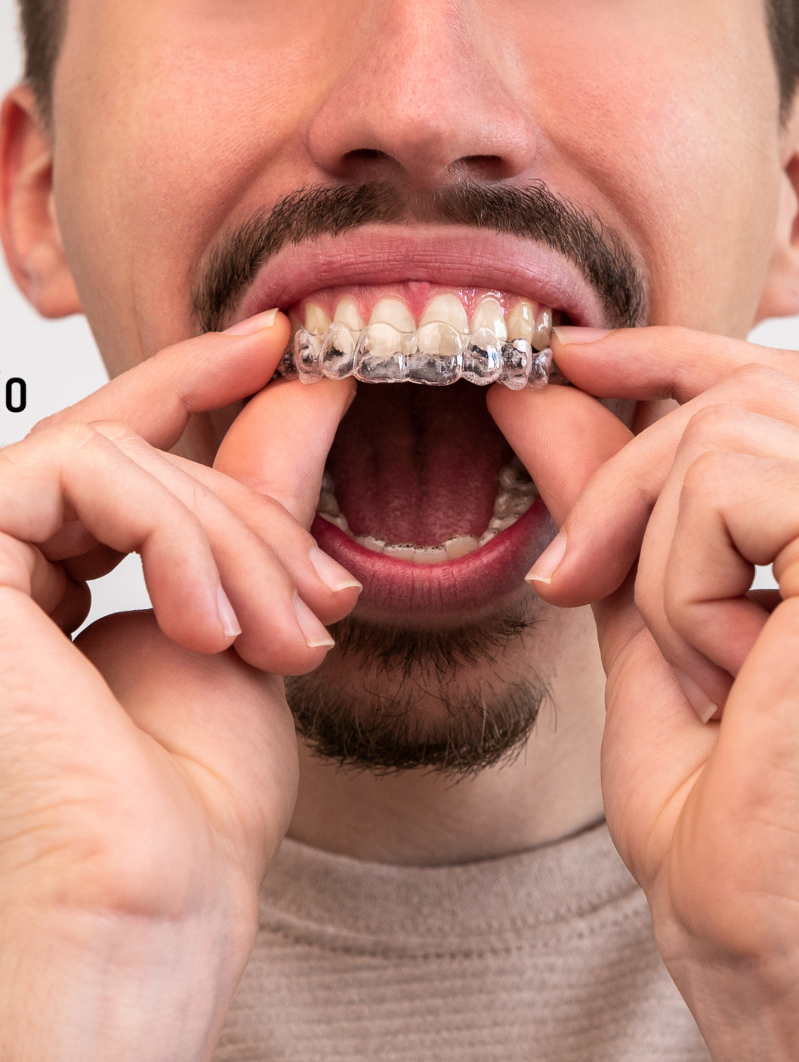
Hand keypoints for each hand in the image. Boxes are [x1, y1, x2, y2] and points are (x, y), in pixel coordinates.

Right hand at [0, 314, 358, 1060]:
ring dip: (227, 537)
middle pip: (131, 453)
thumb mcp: (246, 618)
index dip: (190, 380)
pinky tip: (214, 625)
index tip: (273, 340)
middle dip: (248, 515)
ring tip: (285, 637)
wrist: (149, 901)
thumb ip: (251, 500)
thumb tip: (303, 386)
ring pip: (117, 456)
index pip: (118, 451)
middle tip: (323, 606)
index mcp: (59, 586)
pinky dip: (175, 535)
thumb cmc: (192, 798)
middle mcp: (3, 569)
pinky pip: (85, 473)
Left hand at [489, 329, 798, 1059]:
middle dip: (624, 472)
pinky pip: (734, 489)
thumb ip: (622, 518)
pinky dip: (685, 582)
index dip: (672, 350)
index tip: (577, 355)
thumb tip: (554, 399)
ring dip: (662, 554)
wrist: (780, 964)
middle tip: (569, 577)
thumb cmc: (732, 834)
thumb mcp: (655, 641)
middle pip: (742, 394)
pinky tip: (733, 674)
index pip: (768, 388)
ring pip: (728, 432)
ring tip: (700, 666)